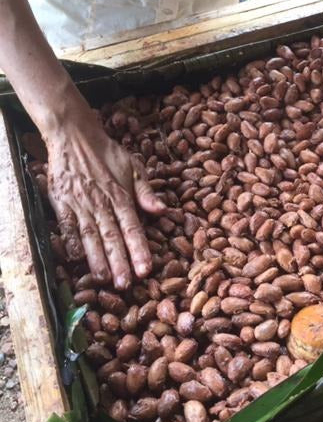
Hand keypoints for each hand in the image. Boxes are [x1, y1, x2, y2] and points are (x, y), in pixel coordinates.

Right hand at [47, 118, 165, 289]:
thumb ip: (146, 192)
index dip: (139, 249)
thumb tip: (163, 210)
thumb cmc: (108, 154)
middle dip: (119, 262)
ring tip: (104, 279)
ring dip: (97, 259)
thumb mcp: (134, 168)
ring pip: (90, 236)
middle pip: (112, 237)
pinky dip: (70, 242)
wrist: (75, 137)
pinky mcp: (61, 203)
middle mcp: (102, 204)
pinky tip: (76, 259)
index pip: (133, 228)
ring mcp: (80, 204)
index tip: (146, 269)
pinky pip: (65, 226)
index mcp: (122, 197)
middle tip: (125, 284)